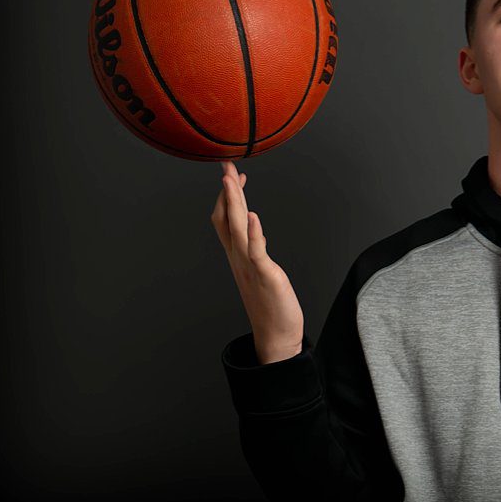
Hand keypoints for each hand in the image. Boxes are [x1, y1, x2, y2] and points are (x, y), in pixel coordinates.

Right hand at [211, 163, 304, 364]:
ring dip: (235, 204)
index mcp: (237, 256)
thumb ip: (253, 247)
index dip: (228, 196)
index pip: (225, 220)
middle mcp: (239, 258)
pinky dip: (254, 234)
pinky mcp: (265, 276)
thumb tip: (252, 226)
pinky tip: (255, 216)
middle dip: (228, 191)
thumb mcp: (257, 269)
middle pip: (228, 218)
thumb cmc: (269, 304)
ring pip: (238, 230)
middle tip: (227, 166)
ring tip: (232, 181)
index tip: (233, 175)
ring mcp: (250, 266)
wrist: (275, 336)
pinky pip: (257, 252)